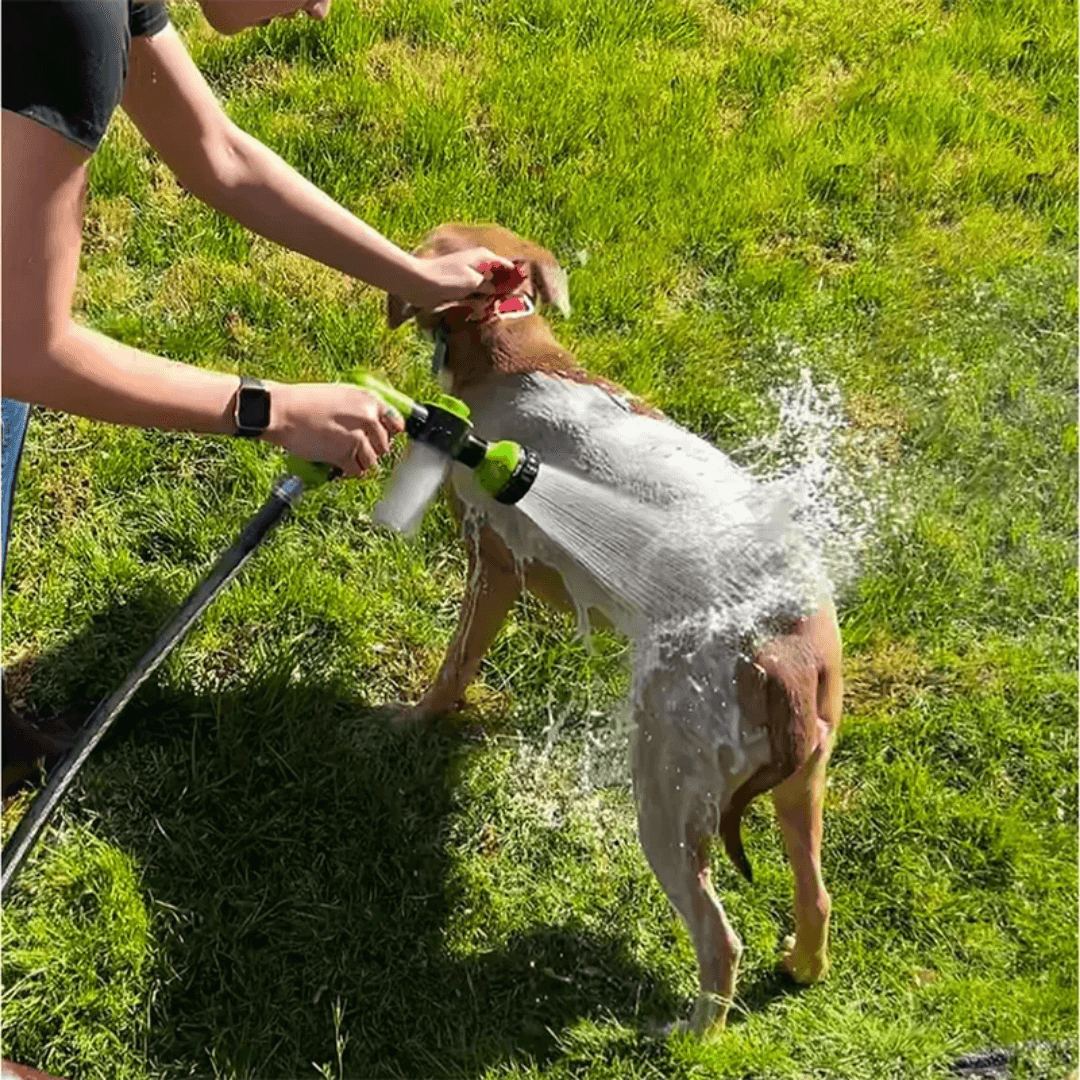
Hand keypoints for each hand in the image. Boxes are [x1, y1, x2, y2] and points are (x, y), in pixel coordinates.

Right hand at [261, 381, 404, 477]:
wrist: (282, 411)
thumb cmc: (304, 402)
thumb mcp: (340, 395)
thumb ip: (360, 409)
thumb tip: (373, 424)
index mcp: (369, 400)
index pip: (397, 424)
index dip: (388, 434)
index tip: (380, 439)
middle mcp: (368, 418)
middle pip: (384, 446)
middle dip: (372, 450)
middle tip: (355, 449)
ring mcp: (358, 437)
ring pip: (372, 461)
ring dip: (360, 462)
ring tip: (344, 457)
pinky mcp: (345, 455)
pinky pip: (357, 471)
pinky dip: (348, 471)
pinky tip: (338, 465)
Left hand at [401, 247, 515, 309]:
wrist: (418, 283)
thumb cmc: (446, 279)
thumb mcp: (472, 282)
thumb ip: (488, 286)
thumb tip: (497, 290)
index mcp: (484, 257)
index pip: (508, 265)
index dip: (517, 276)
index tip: (528, 287)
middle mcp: (478, 264)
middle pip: (498, 277)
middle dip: (506, 289)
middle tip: (515, 304)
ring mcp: (468, 275)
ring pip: (487, 287)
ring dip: (492, 298)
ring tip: (499, 308)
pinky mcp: (459, 286)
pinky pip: (476, 294)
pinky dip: (479, 301)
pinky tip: (482, 310)